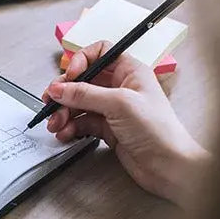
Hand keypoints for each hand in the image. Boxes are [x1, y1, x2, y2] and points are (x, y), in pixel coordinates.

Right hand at [43, 41, 208, 202]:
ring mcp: (113, 109)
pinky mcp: (108, 129)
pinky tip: (65, 133)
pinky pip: (82, 122)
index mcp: (129, 71)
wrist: (168, 165)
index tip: (69, 76)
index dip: (81, 61)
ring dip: (64, 113)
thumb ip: (85, 94)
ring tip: (55, 124)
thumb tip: (60, 88)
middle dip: (65, 92)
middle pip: (83, 81)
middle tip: (51, 102)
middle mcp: (120, 87)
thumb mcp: (119, 104)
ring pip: (79, 103)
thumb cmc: (158, 130)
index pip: (100, 53)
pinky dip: (71, 127)